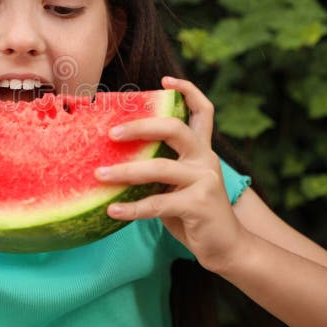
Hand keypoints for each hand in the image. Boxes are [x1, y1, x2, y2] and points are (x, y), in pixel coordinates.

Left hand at [95, 76, 247, 272]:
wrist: (227, 247)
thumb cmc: (193, 212)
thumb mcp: (177, 184)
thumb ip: (160, 166)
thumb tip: (115, 156)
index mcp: (202, 149)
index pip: (203, 110)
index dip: (188, 90)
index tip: (164, 79)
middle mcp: (205, 159)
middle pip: (174, 128)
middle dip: (140, 126)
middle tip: (111, 134)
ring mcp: (204, 180)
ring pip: (159, 167)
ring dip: (125, 171)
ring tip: (99, 174)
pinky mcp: (199, 205)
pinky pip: (157, 203)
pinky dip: (131, 208)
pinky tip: (112, 210)